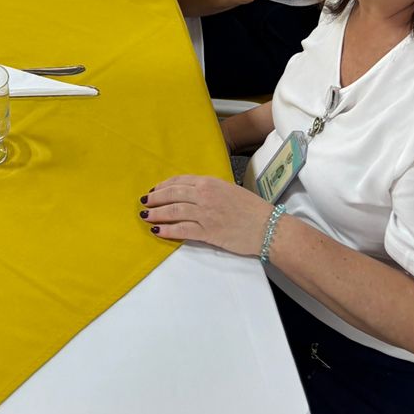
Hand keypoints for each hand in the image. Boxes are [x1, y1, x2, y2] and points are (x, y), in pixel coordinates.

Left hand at [143, 175, 270, 255]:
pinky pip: (182, 229)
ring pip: (173, 211)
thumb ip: (210, 190)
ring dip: (156, 214)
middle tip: (144, 202)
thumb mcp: (229, 190)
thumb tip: (193, 194)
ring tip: (145, 216)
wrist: (268, 227)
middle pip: (172, 195)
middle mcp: (205, 195)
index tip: (155, 189)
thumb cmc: (252, 209)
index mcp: (210, 182)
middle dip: (155, 198)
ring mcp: (205, 213)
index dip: (164, 186)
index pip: (180, 181)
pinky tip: (158, 231)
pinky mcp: (208, 232)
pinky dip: (167, 230)